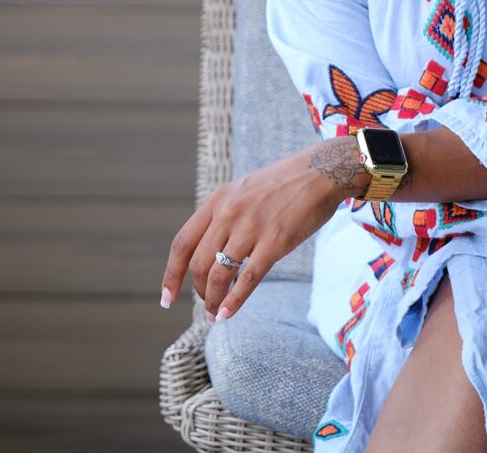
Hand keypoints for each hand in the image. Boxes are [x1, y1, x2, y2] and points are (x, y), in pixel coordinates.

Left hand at [159, 140, 348, 321]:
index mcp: (217, 201)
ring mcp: (251, 227)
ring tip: (217, 314)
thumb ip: (223, 216)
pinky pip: (248, 279)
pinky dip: (234, 301)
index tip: (167, 298)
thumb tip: (209, 253)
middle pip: (197, 264)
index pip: (182, 244)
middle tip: (208, 303)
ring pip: (219, 275)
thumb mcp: (242, 191)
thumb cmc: (283, 184)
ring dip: (214, 301)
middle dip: (199, 291)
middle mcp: (228, 213)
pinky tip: (228, 314)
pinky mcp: (275, 241)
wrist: (320, 172)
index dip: (170, 275)